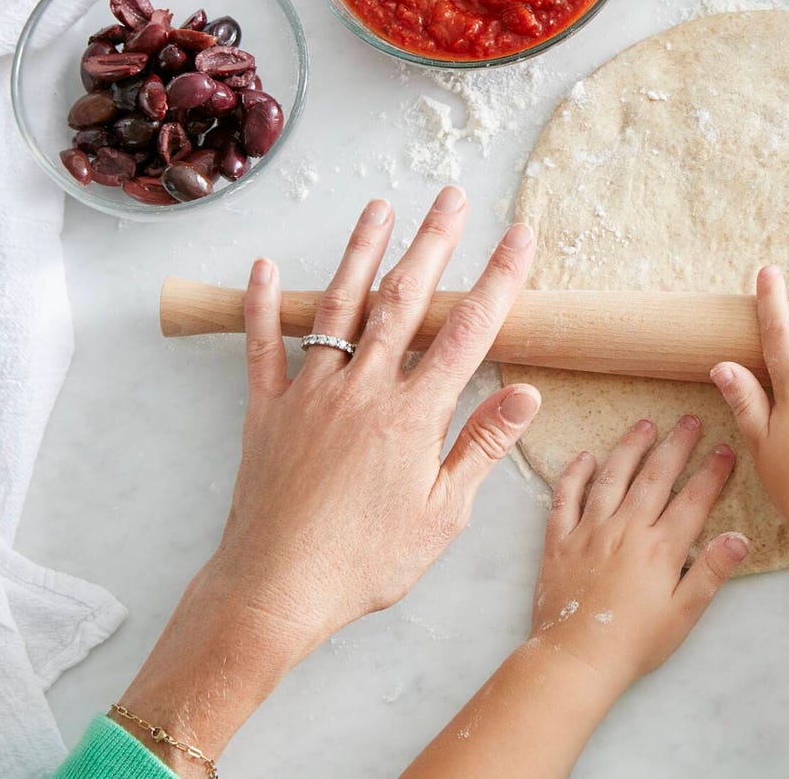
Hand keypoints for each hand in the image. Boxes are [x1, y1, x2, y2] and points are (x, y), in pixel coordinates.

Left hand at [118, 188, 540, 772]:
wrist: (274, 591)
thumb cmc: (366, 562)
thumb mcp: (442, 514)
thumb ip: (481, 445)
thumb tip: (526, 392)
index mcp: (412, 415)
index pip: (468, 332)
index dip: (498, 280)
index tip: (518, 236)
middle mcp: (363, 389)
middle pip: (405, 300)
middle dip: (433, 242)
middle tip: (451, 197)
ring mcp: (310, 393)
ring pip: (339, 307)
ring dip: (361, 252)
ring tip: (379, 208)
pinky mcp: (266, 410)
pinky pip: (263, 346)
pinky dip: (263, 305)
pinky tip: (263, 268)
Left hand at [532, 415, 746, 693]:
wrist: (575, 659)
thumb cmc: (634, 643)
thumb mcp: (683, 614)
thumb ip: (711, 573)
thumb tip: (740, 537)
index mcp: (660, 548)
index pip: (693, 499)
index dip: (712, 472)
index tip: (724, 448)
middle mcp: (626, 529)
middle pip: (656, 477)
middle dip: (676, 445)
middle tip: (689, 420)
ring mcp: (590, 531)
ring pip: (613, 477)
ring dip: (631, 448)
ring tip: (645, 425)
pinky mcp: (560, 540)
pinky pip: (566, 498)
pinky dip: (575, 474)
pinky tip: (585, 456)